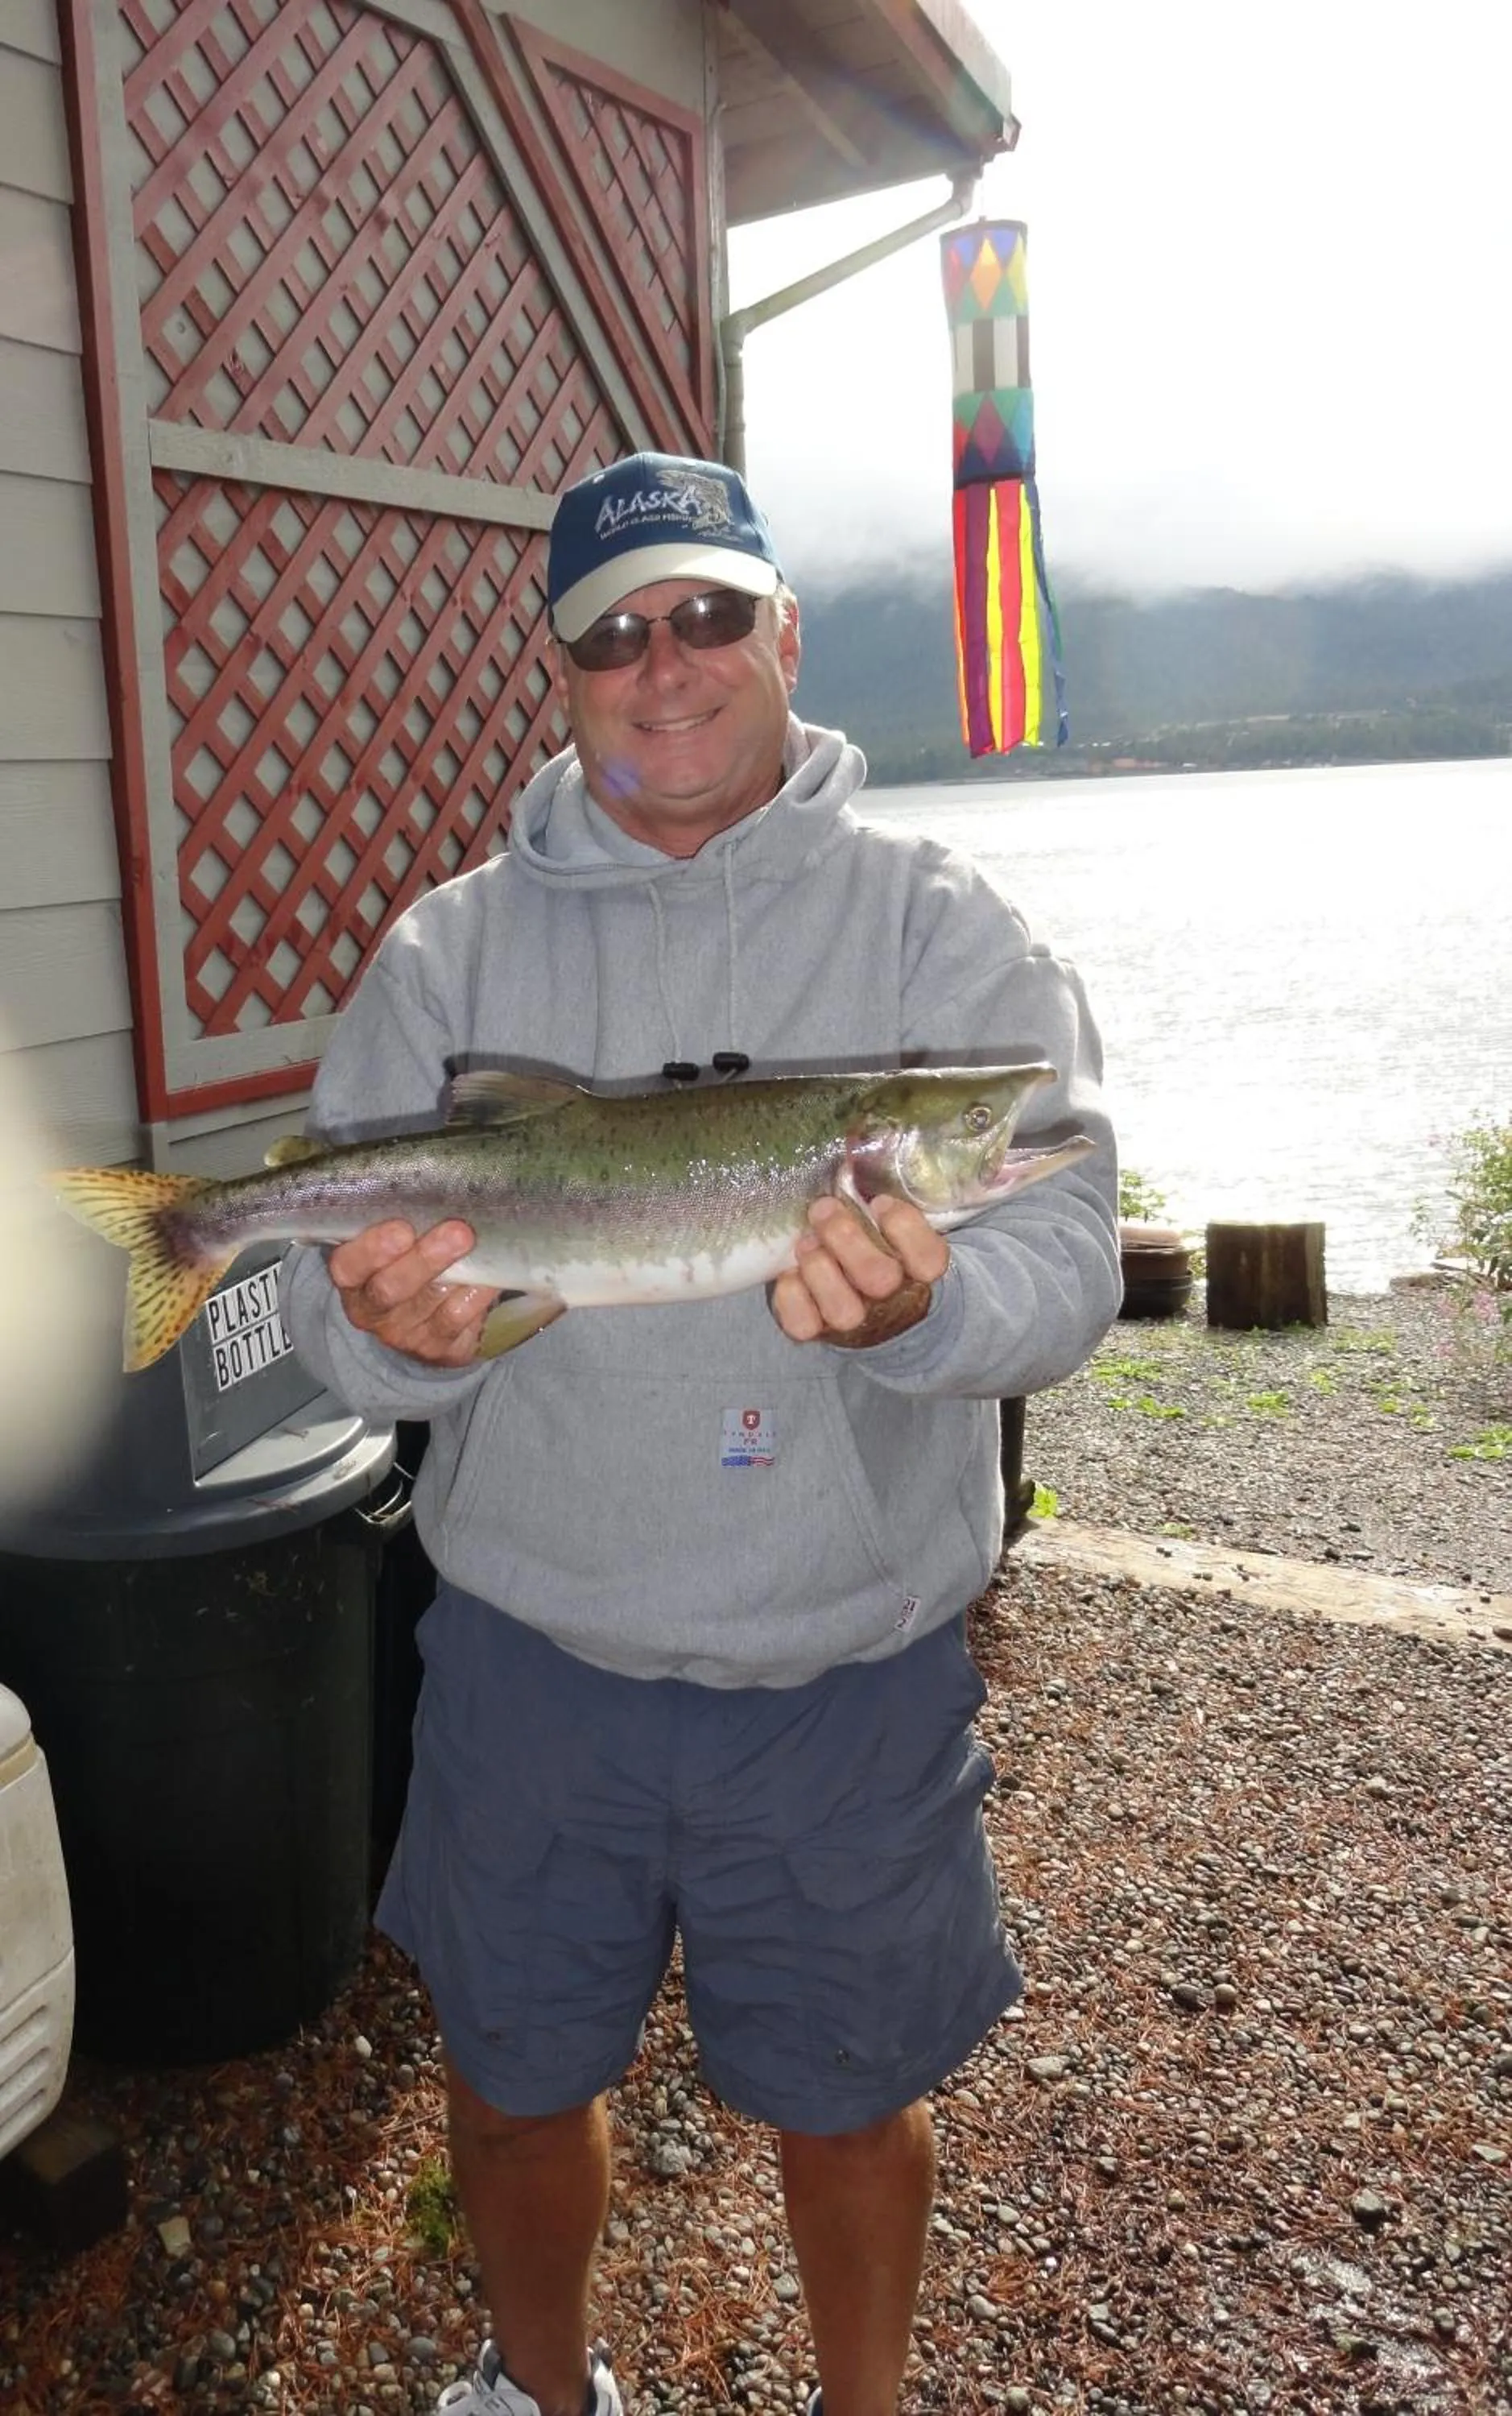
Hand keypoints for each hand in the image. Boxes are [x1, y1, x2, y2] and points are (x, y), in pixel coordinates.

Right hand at [326, 1220, 499, 1365]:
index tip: (401, 1228)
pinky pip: (459, 1322)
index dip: (371, 1249)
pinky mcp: (441, 1349)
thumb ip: (401, 1219)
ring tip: (478, 1247)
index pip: (348, 1267)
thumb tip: (433, 1182)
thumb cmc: (406, 1262)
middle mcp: (374, 1311)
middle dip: (425, 1259)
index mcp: (353, 1280)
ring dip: (458, 1274)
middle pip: (391, 1289)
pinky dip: (477, 1297)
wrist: (422, 1322)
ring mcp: (407, 1335)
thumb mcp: (392, 1244)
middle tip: (458, 1231)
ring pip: (430, 1305)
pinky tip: (491, 1277)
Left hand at [770, 1194, 947, 1346]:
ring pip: (843, 1309)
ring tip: (805, 1241)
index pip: (929, 1258)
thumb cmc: (875, 1244)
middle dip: (845, 1237)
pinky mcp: (817, 1331)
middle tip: (824, 1208)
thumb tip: (858, 1144)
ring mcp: (855, 1320)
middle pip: (879, 1278)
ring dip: (819, 1268)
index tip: (879, 1202)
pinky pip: (803, 1324)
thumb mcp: (888, 1220)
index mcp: (918, 1270)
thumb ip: (882, 1195)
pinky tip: (788, 1273)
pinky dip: (791, 1296)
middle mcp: (891, 1298)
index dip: (904, 1227)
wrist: (866, 1306)